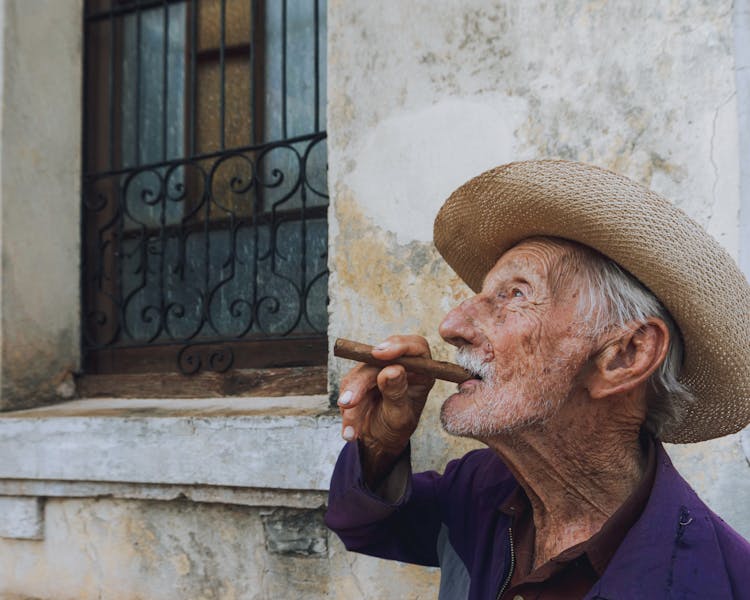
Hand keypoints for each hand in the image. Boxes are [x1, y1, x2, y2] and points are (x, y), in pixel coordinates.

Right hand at [337, 335, 434, 482]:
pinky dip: (347, 408)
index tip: (379, 353)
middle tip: (349, 403)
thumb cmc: (397, 429)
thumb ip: (397, 393)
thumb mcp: (400, 417)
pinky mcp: (361, 377)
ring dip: (351, 401)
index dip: (399, 345)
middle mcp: (401, 366)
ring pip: (359, 374)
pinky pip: (348, 386)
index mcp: (421, 372)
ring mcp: (379, 370)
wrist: (379, 441)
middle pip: (378, 361)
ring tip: (351, 429)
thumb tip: (392, 370)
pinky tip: (349, 428)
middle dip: (361, 383)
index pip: (415, 347)